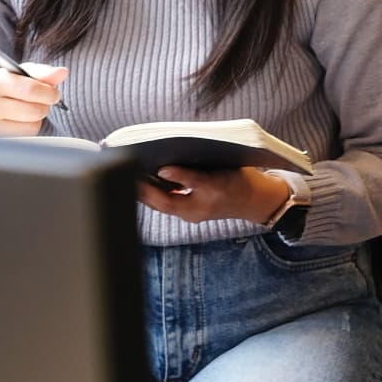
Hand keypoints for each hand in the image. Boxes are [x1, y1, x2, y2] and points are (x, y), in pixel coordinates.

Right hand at [0, 62, 67, 135]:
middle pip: (36, 110)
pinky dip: (28, 129)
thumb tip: (62, 73)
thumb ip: (41, 72)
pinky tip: (17, 122)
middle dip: (44, 105)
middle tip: (38, 102)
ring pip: (33, 125)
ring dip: (36, 118)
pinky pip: (26, 137)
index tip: (53, 93)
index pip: (32, 89)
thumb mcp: (15, 74)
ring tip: (25, 111)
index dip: (50, 93)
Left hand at [135, 164, 293, 224]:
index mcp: (198, 205)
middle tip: (125, 171)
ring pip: (161, 204)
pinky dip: (158, 192)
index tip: (137, 170)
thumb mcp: (218, 176)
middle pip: (159, 203)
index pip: (167, 197)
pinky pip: (169, 202)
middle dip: (141, 190)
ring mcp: (190, 212)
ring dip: (147, 191)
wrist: (255, 200)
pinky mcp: (191, 209)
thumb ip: (190, 175)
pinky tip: (151, 179)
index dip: (149, 185)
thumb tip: (164, 169)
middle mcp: (191, 212)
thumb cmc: (240, 183)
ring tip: (133, 173)